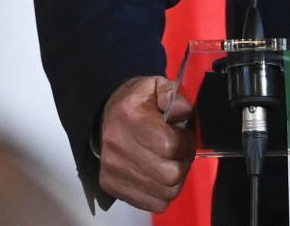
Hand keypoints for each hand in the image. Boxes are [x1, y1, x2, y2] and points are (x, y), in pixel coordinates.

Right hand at [97, 74, 195, 211]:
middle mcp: (119, 145)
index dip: (187, 143)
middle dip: (183, 163)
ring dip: (175, 179)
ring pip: (165, 192)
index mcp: (131, 116)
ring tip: (170, 163)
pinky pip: (154, 204)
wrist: (102, 116)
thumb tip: (185, 111)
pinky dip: (163, 194)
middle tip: (179, 152)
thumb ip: (172, 94)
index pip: (171, 145)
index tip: (185, 136)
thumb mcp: (154, 86)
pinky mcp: (111, 185)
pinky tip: (159, 177)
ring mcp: (113, 169)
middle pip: (170, 174)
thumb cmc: (136, 103)